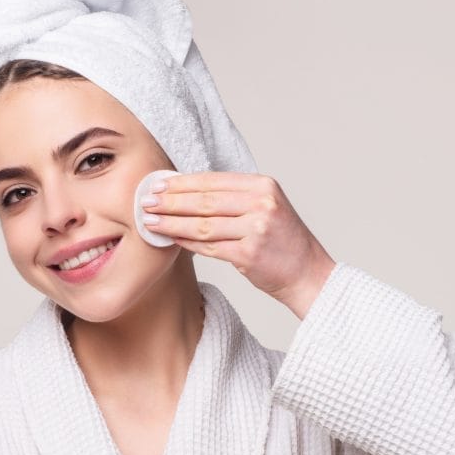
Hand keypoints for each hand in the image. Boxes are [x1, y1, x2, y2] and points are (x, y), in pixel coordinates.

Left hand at [140, 171, 336, 318]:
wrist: (308, 274)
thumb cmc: (282, 243)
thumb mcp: (266, 208)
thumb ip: (234, 198)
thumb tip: (187, 192)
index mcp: (263, 186)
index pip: (213, 180)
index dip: (182, 182)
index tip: (158, 184)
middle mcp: (261, 203)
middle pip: (204, 200)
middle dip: (171, 200)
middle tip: (146, 201)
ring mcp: (256, 228)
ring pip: (202, 223)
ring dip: (172, 222)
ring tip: (150, 220)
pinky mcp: (249, 253)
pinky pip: (208, 246)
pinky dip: (186, 241)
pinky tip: (170, 237)